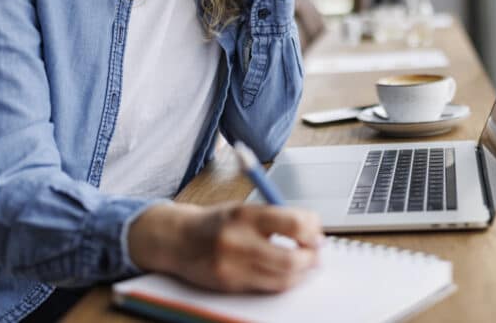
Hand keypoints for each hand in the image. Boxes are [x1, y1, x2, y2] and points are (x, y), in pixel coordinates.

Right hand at [128, 202, 322, 292]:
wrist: (178, 239)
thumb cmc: (216, 222)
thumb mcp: (245, 208)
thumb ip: (276, 217)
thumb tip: (312, 230)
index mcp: (245, 214)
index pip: (293, 223)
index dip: (312, 230)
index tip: (316, 233)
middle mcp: (238, 240)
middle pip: (292, 258)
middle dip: (311, 257)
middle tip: (317, 253)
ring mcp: (233, 266)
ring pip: (283, 278)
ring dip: (302, 272)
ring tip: (306, 263)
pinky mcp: (230, 284)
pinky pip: (267, 288)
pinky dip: (284, 281)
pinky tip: (287, 273)